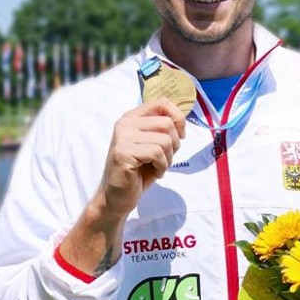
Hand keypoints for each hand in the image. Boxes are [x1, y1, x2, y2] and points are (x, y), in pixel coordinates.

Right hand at [58, 98, 185, 277]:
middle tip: (165, 158)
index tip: (180, 134)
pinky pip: (157, 153)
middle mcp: (125, 123)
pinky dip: (162, 166)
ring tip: (157, 167)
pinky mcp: (123, 153)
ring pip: (164, 140)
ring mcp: (122, 137)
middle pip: (167, 123)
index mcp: (132, 117)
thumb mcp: (154, 145)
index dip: (178, 117)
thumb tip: (181, 118)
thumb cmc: (139, 171)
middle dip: (175, 144)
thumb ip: (163, 129)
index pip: (161, 102)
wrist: (118, 197)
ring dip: (168, 158)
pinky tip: (153, 173)